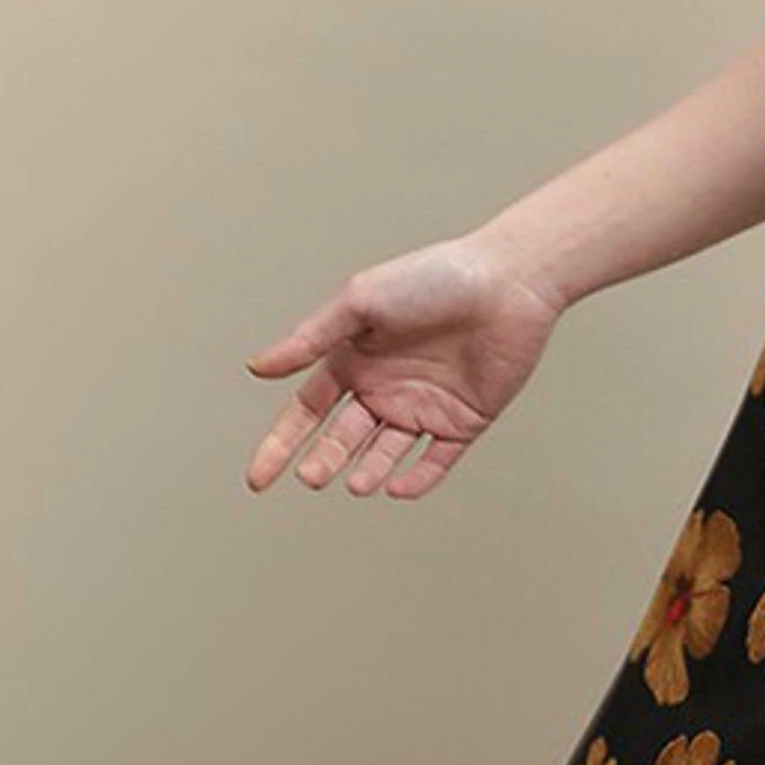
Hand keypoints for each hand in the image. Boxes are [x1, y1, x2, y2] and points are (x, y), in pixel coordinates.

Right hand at [239, 233, 570, 501]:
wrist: (507, 282)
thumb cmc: (433, 278)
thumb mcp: (360, 302)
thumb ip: (310, 339)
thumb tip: (257, 367)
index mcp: (354, 359)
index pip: (307, 411)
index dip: (281, 444)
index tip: (258, 478)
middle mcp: (385, 387)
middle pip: (342, 438)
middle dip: (325, 460)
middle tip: (314, 477)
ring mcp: (424, 406)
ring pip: (385, 454)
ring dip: (368, 471)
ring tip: (356, 483)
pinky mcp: (464, 421)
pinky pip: (436, 460)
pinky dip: (417, 478)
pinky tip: (396, 487)